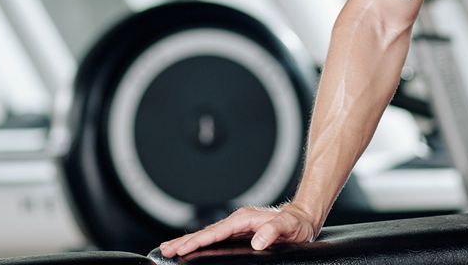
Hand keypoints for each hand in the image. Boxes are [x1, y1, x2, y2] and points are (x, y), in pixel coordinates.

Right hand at [157, 202, 319, 257]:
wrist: (303, 219)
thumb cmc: (296, 224)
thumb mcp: (288, 227)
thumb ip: (273, 231)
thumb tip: (258, 240)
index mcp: (244, 219)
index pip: (215, 232)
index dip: (197, 241)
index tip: (182, 248)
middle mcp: (237, 222)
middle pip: (206, 233)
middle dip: (184, 241)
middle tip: (164, 249)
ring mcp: (237, 227)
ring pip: (208, 235)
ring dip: (188, 242)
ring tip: (170, 248)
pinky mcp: (239, 233)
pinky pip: (215, 238)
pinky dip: (201, 243)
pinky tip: (193, 249)